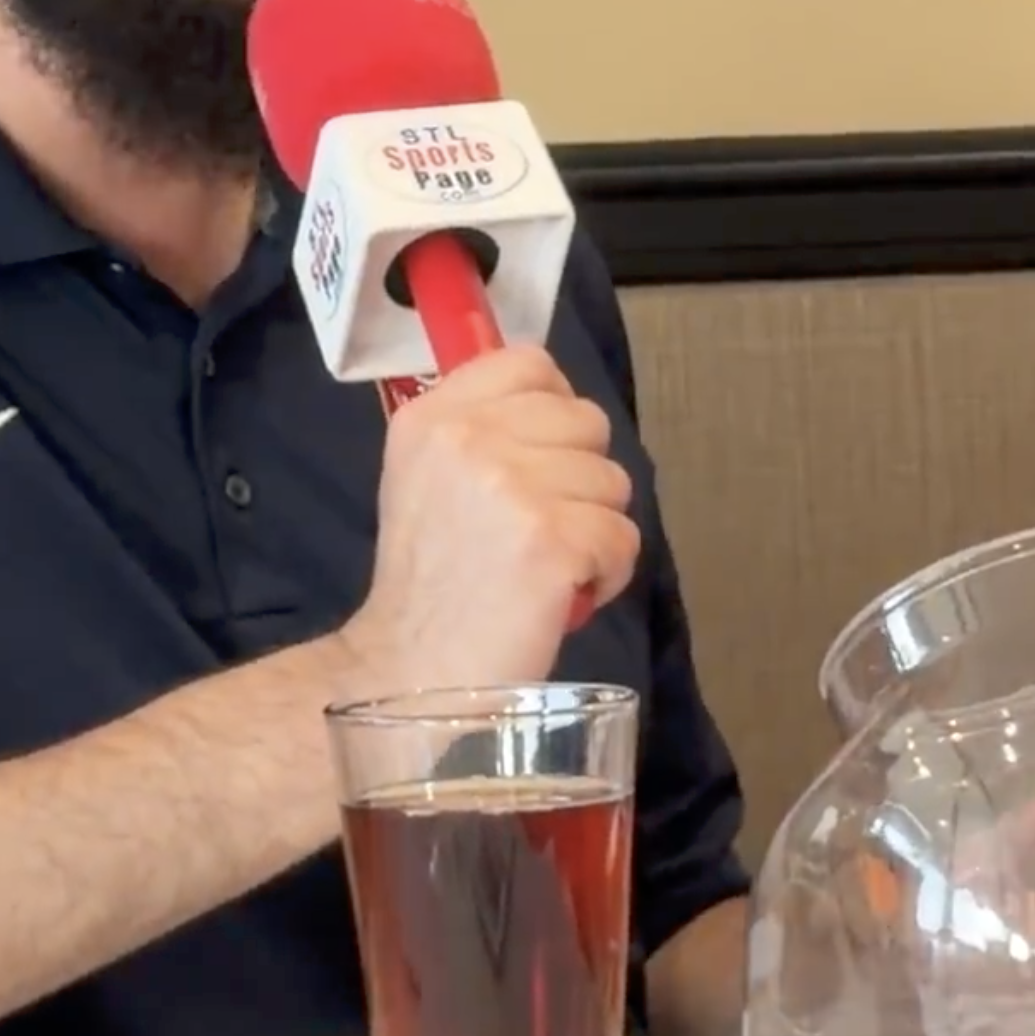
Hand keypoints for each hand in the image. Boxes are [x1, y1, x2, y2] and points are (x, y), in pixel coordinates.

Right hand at [337, 345, 638, 697]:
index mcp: (432, 417)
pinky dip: (607, 572)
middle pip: (586, 422)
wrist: (412, 671)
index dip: (554, 408)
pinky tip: (567, 594)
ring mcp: (511, 487)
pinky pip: (623, 537)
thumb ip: (477, 432)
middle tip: (544, 525)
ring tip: (552, 565)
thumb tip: (552, 407)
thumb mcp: (423, 477)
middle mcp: (468, 438)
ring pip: (613, 481)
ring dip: (596, 528)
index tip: (542, 454)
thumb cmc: (427, 582)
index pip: (530, 364)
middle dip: (580, 476)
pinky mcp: (551, 541)